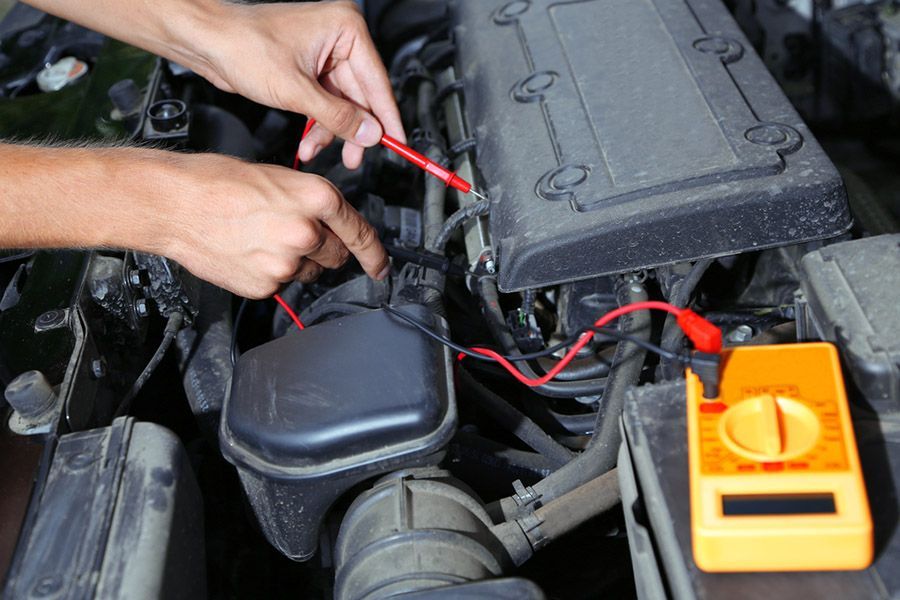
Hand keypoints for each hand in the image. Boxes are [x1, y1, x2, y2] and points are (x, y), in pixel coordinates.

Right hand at [163, 153, 388, 298]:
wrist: (174, 203)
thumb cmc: (217, 183)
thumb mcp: (279, 178)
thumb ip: (312, 204)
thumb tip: (329, 223)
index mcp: (317, 199)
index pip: (362, 234)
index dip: (376, 255)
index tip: (382, 268)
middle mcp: (307, 232)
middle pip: (336, 256)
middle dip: (323, 250)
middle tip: (293, 235)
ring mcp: (286, 263)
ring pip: (308, 271)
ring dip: (295, 261)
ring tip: (261, 237)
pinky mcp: (265, 286)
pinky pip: (280, 284)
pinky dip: (269, 273)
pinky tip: (248, 251)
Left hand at [198, 0, 404, 169]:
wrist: (206, 42)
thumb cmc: (242, 45)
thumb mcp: (296, 91)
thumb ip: (337, 116)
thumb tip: (369, 134)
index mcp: (345, 28)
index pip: (377, 81)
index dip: (386, 117)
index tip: (398, 142)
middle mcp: (338, 38)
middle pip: (360, 96)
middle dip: (352, 130)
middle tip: (355, 157)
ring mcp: (323, 53)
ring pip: (341, 104)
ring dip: (330, 131)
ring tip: (316, 150)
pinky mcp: (309, 68)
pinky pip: (325, 103)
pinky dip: (317, 124)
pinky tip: (308, 142)